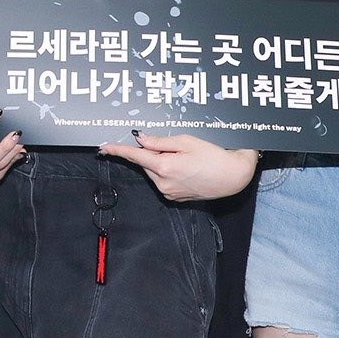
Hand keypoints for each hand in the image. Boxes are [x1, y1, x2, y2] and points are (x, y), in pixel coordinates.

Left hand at [98, 131, 256, 202]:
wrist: (234, 177)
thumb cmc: (214, 156)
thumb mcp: (187, 141)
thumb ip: (160, 141)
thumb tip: (141, 140)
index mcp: (164, 167)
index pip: (134, 157)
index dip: (118, 150)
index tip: (104, 146)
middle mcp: (163, 183)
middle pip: (146, 163)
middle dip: (153, 152)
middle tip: (175, 146)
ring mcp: (169, 193)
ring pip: (155, 172)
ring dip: (162, 162)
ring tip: (187, 158)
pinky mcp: (175, 197)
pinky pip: (164, 180)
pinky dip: (169, 171)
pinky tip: (187, 167)